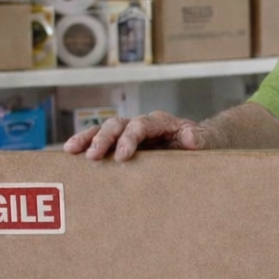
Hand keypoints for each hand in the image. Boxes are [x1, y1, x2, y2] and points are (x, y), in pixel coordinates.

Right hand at [63, 111, 213, 161]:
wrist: (203, 143)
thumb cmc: (205, 143)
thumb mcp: (207, 141)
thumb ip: (200, 139)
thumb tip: (190, 138)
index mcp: (162, 122)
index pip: (141, 125)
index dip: (129, 138)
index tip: (121, 156)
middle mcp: (143, 123)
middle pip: (118, 124)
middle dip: (104, 138)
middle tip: (93, 156)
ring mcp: (131, 131)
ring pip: (105, 129)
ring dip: (88, 138)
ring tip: (71, 150)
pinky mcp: (124, 142)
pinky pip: (103, 140)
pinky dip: (87, 144)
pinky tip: (72, 153)